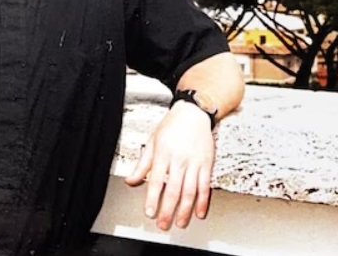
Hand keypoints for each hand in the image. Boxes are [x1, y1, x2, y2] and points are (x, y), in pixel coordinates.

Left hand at [124, 100, 214, 230]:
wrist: (194, 113)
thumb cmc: (172, 126)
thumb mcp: (152, 141)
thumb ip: (142, 164)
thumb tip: (130, 180)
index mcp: (163, 154)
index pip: (156, 181)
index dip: (153, 198)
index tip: (149, 212)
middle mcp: (179, 159)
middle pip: (173, 190)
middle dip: (168, 210)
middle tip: (163, 224)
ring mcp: (194, 162)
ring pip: (190, 191)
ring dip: (185, 210)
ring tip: (180, 223)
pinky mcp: (206, 164)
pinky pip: (205, 186)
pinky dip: (203, 201)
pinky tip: (199, 212)